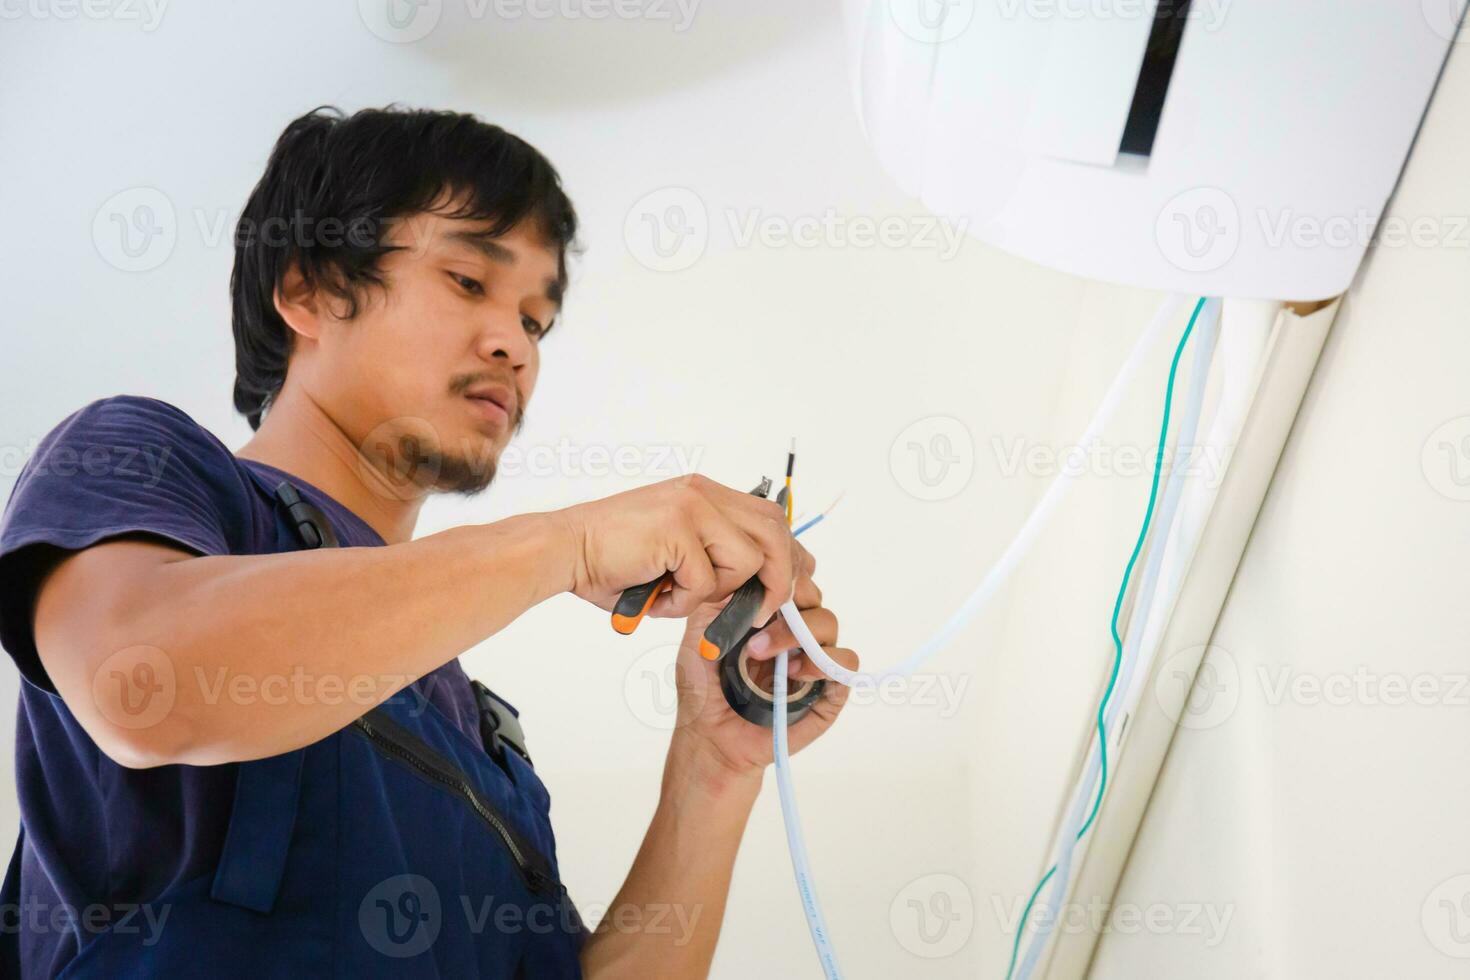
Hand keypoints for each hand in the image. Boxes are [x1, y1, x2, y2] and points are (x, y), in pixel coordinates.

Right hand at [555, 474, 798, 624]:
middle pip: (774, 532)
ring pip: (748, 559)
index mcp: (705, 494)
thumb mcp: (676, 555)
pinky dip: (682, 603)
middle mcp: (703, 492)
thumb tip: (756, 592)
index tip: (782, 590)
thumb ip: (714, 561)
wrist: (564, 550)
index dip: (786, 556)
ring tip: (681, 598)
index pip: (770, 518)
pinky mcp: (677, 528)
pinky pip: (705, 582)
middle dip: (777, 579)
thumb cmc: (612, 559)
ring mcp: (691, 506)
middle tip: (760, 613)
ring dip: (720, 592)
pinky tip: (653, 597)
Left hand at [665, 555, 857, 789]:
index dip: (783, 574)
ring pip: (830, 623)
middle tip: (754, 629)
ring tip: (762, 655)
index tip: (761, 586)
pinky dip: (823, 662)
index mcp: (770, 611)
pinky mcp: (829, 689)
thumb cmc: (704, 685)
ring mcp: (814, 658)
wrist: (710, 734)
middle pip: (814, 593)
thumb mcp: (702, 629)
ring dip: (797, 633)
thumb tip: (751, 566)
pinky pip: (845, 663)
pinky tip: (793, 673)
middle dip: (787, 602)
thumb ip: (725, 595)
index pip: (793, 576)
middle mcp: (796, 631)